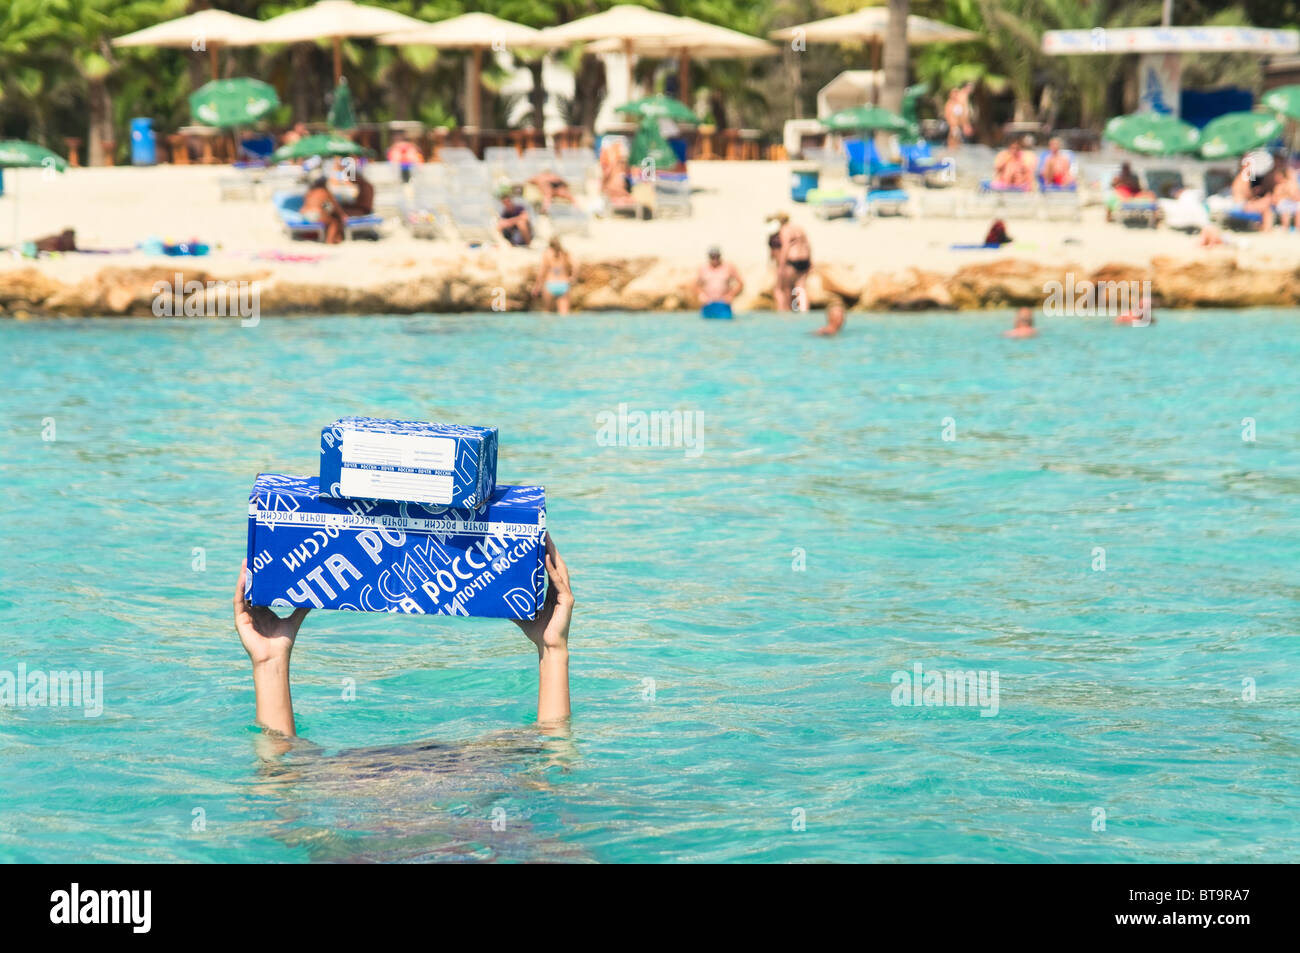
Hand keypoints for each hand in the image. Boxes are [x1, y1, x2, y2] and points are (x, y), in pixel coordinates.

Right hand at [234, 559, 308, 666]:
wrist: (275, 657)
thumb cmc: (283, 642)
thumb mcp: (294, 620)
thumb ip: (301, 608)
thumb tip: (314, 597)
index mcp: (264, 611)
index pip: (262, 591)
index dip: (262, 578)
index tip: (266, 564)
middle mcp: (254, 612)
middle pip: (252, 589)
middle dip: (252, 574)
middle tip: (255, 557)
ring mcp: (246, 615)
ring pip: (244, 592)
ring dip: (244, 577)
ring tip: (247, 562)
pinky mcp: (240, 619)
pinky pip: (239, 601)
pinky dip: (240, 588)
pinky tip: (243, 577)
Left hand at [513, 534, 573, 655]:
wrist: (547, 647)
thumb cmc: (536, 631)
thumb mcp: (521, 611)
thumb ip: (513, 602)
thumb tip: (495, 596)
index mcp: (553, 590)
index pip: (550, 566)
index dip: (547, 551)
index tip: (540, 537)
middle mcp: (561, 589)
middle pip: (557, 563)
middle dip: (551, 547)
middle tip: (543, 531)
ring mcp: (566, 594)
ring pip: (560, 568)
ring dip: (553, 553)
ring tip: (546, 539)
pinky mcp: (567, 600)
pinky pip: (559, 582)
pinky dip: (553, 570)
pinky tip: (547, 559)